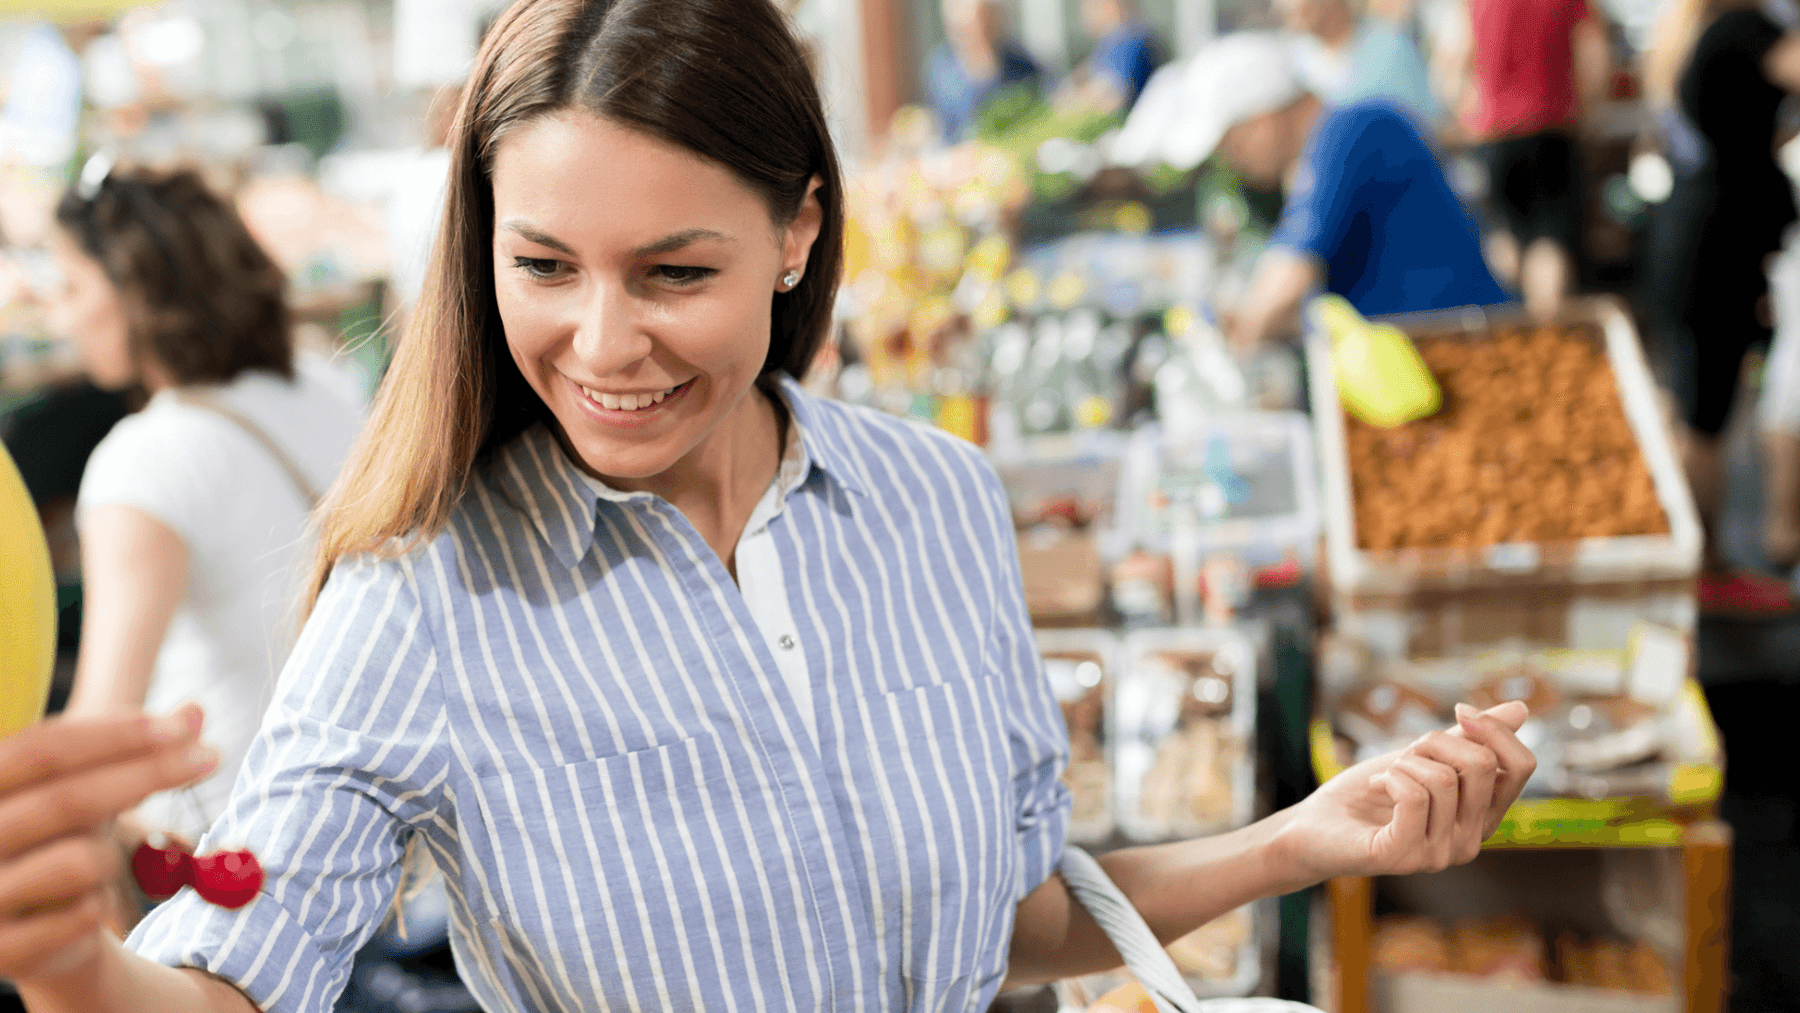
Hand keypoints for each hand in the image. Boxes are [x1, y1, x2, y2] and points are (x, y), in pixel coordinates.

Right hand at [0, 704, 215, 986]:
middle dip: (148, 774)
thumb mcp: (92, 788)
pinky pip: (83, 916)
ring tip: (97, 866)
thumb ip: (139, 749)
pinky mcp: (0, 951)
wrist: (29, 936)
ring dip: (110, 859)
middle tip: (212, 758)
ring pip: (81, 862)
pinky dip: (100, 905)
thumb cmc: (59, 842)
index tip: (182, 727)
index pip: (42, 748)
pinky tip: (84, 908)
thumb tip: (196, 710)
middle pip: (67, 800)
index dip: (114, 734)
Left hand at [1275, 701, 1535, 881]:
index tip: (1460, 710)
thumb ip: (1467, 738)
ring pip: (1443, 778)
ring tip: (1385, 776)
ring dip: (1404, 762)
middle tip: (1404, 754)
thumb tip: (1521, 708)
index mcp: (1482, 817)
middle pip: (1484, 766)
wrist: (1314, 829)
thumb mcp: (1422, 757)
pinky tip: (1376, 785)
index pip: (1521, 767)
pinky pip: (1413, 797)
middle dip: (1436, 741)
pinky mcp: (1405, 857)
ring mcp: (1440, 855)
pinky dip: (1389, 777)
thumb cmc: (1368, 793)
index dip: (1494, 729)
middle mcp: (1471, 841)